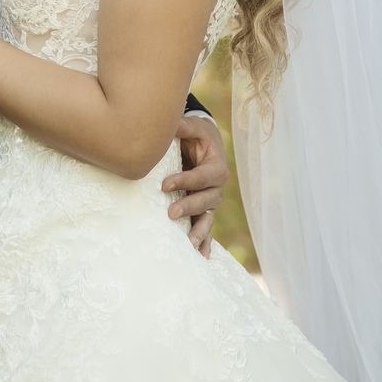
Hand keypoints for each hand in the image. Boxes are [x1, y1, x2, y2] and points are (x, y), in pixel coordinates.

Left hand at [163, 113, 229, 258]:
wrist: (205, 145)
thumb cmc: (198, 135)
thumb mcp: (194, 127)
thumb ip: (185, 126)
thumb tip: (174, 123)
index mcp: (216, 167)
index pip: (201, 176)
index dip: (185, 180)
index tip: (164, 184)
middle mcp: (217, 188)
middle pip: (205, 201)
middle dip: (189, 207)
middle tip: (170, 213)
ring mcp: (211, 201)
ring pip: (207, 218)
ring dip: (199, 232)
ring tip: (189, 244)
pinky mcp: (204, 210)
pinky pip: (206, 228)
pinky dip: (205, 243)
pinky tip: (201, 257)